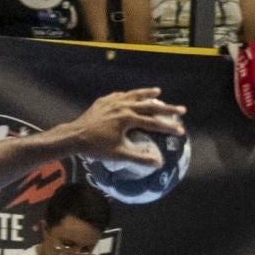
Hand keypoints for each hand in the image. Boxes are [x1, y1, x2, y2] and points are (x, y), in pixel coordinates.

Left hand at [64, 88, 184, 164]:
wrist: (73, 136)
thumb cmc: (96, 147)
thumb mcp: (118, 154)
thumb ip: (139, 158)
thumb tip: (158, 163)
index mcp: (128, 118)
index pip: (154, 123)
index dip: (168, 128)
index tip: (181, 131)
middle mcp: (123, 106)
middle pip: (149, 106)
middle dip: (167, 108)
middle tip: (181, 109)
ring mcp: (113, 102)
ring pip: (134, 95)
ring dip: (147, 94)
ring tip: (158, 92)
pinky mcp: (103, 102)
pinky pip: (119, 95)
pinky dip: (128, 95)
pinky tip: (130, 95)